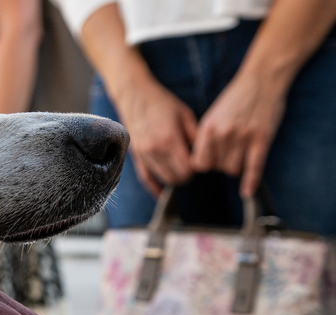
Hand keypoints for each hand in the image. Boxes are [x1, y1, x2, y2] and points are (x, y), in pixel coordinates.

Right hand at [115, 79, 197, 194]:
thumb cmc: (162, 103)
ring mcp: (144, 155)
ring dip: (174, 178)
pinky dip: (154, 187)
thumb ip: (196, 136)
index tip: (199, 161)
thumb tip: (205, 154)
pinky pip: (145, 179)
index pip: (187, 169)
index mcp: (169, 140)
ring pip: (163, 179)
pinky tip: (161, 193)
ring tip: (179, 169)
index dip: (196, 168)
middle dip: (186, 175)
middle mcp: (155, 151)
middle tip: (191, 166)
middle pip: (176, 178)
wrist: (135, 97)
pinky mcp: (136, 157)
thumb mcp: (185, 114)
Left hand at [191, 71, 287, 196]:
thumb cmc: (236, 98)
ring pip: (233, 170)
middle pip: (217, 168)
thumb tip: (197, 159)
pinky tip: (247, 192)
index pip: (198, 163)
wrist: (261, 80)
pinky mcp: (261, 139)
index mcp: (208, 128)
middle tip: (229, 153)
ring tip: (240, 155)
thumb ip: (205, 136)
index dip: (204, 165)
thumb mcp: (213, 114)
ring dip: (236, 168)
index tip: (209, 162)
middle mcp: (223, 134)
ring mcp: (243, 137)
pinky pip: (254, 167)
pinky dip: (251, 182)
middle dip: (222, 165)